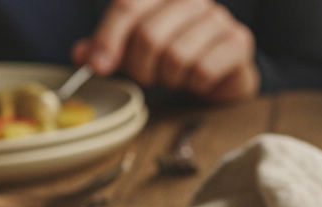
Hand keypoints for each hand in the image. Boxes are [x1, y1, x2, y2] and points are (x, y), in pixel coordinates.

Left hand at [75, 0, 258, 101]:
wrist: (224, 73)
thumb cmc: (178, 56)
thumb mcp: (137, 51)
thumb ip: (109, 48)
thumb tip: (82, 55)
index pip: (127, 5)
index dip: (108, 37)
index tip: (99, 66)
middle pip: (148, 35)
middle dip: (140, 67)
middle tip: (146, 77)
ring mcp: (218, 17)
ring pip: (175, 55)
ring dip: (169, 78)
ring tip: (174, 77)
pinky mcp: (238, 41)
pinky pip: (202, 70)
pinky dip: (194, 84)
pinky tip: (197, 80)